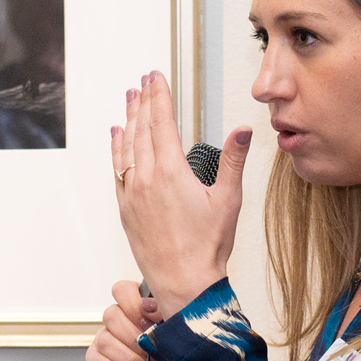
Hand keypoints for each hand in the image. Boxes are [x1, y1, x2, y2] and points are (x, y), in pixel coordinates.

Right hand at [85, 279, 184, 360]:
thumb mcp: (181, 344)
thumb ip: (169, 320)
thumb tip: (156, 308)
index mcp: (139, 312)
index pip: (123, 290)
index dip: (133, 301)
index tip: (152, 317)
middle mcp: (119, 325)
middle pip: (111, 314)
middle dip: (134, 336)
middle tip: (152, 353)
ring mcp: (106, 345)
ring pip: (104, 339)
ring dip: (129, 357)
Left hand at [111, 71, 252, 318]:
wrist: (183, 283)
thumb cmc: (208, 246)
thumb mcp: (228, 199)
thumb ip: (233, 160)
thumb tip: (243, 129)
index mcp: (171, 171)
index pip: (162, 122)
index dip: (159, 96)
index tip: (157, 77)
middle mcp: (146, 179)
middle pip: (142, 129)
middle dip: (143, 102)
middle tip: (143, 81)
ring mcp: (132, 194)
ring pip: (126, 147)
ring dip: (128, 120)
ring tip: (129, 99)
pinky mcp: (125, 209)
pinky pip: (118, 169)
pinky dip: (117, 148)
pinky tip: (117, 136)